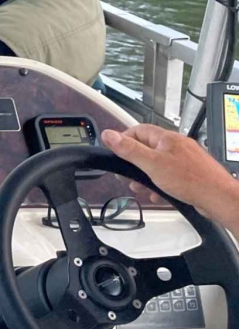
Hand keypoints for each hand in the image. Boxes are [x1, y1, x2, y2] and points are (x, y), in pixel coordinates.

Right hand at [100, 125, 238, 222]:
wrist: (219, 198)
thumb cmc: (192, 180)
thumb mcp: (152, 164)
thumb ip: (129, 149)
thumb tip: (109, 135)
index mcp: (167, 138)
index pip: (138, 130)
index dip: (124, 140)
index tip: (115, 152)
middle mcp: (177, 145)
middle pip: (147, 148)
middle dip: (135, 163)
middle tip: (128, 175)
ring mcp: (185, 159)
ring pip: (158, 163)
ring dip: (147, 176)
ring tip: (143, 187)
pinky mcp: (191, 173)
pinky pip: (170, 174)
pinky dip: (160, 183)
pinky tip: (159, 193)